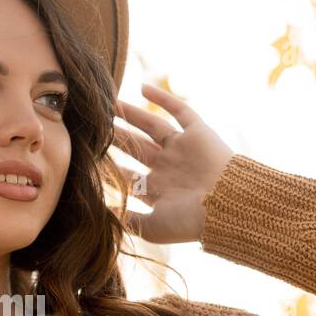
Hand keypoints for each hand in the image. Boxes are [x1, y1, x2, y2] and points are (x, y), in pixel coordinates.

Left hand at [110, 82, 234, 244]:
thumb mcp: (152, 227)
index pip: (131, 177)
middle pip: (137, 148)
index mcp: (160, 190)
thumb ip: (127, 220)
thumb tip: (103, 216)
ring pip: (152, 127)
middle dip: (116, 137)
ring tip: (109, 102)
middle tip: (94, 124)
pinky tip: (142, 88)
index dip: (111, 169)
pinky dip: (163, 99)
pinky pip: (180, 111)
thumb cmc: (189, 220)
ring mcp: (183, 149)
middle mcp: (170, 167)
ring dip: (131, 115)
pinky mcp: (198, 133)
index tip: (88, 157)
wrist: (226, 205)